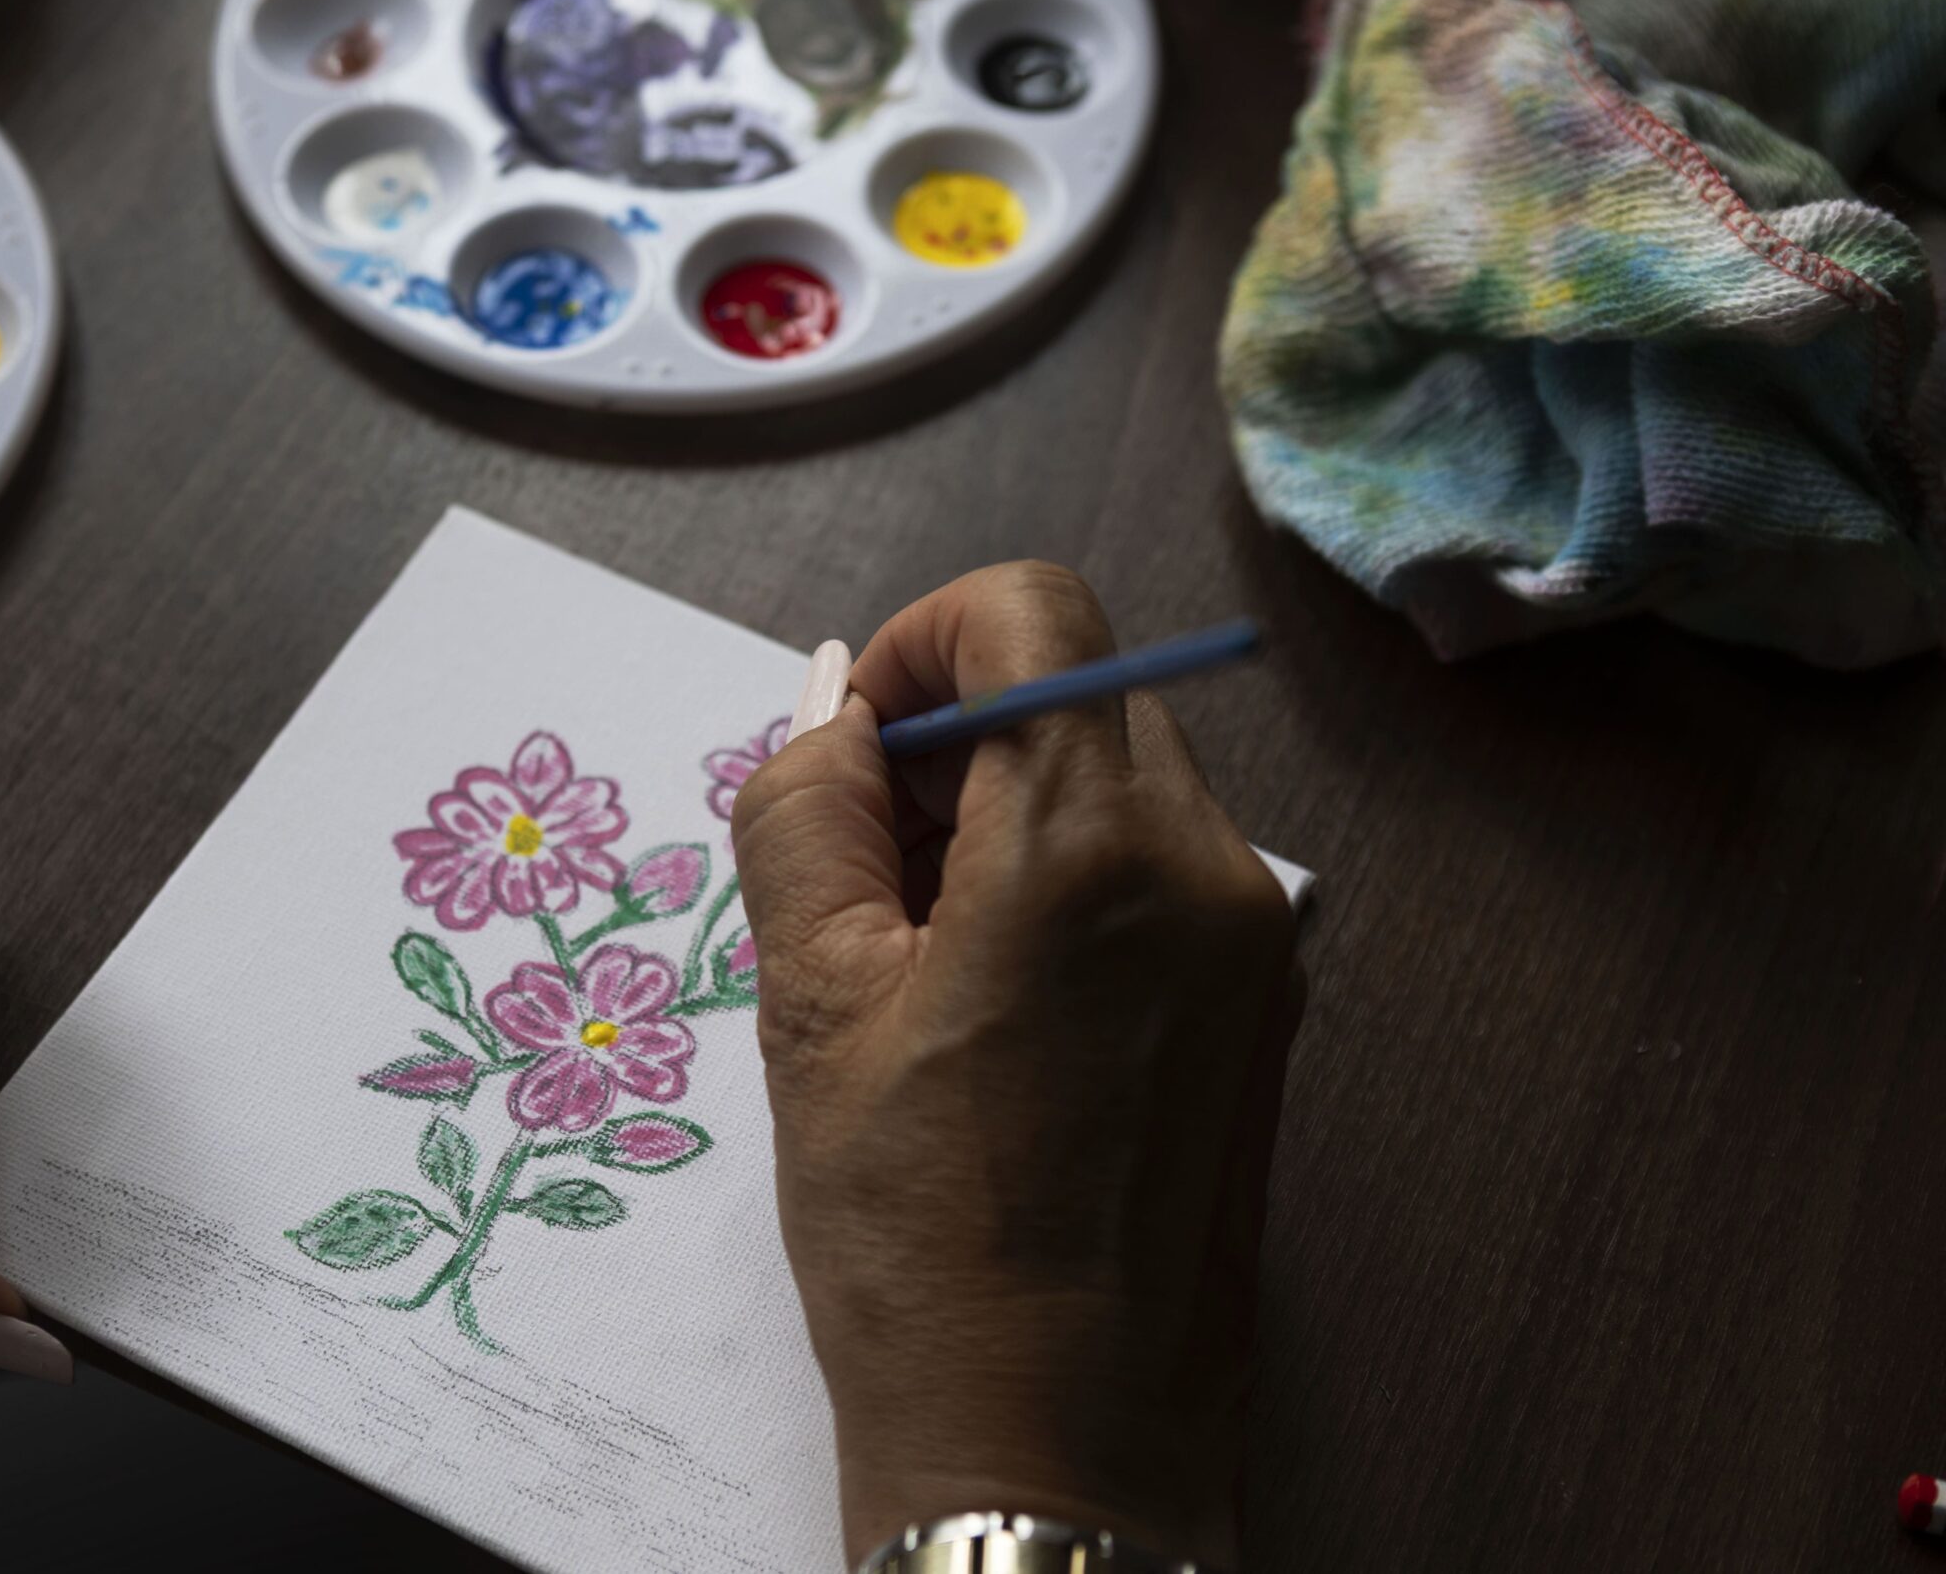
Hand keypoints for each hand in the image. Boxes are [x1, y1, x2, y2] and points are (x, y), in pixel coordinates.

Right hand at [732, 564, 1300, 1567]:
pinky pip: (1157, 875)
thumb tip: (830, 710)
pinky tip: (987, 1008)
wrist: (1057, 1455)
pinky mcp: (1260, 1012)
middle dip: (951, 741)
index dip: (918, 645)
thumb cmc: (918, 1244)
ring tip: (911, 961)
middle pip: (1078, 692)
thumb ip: (805, 811)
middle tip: (856, 875)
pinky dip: (1063, 885)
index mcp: (1094, 846)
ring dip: (1001, 817)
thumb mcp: (811, 1004)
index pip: (1030, 610)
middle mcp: (1209, 870)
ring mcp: (1254, 945)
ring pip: (1116, 781)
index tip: (854, 754)